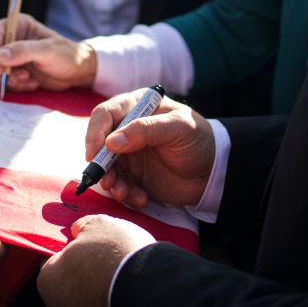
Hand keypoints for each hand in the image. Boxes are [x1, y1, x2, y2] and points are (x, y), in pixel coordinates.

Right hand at [0, 12, 95, 91]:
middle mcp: (10, 38)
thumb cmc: (67, 56)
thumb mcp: (48, 51)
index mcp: (17, 25)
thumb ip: (24, 51)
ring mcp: (10, 55)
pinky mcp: (12, 70)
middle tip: (19, 77)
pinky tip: (31, 83)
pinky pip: (2, 80)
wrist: (77, 73)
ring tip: (28, 79)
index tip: (1, 70)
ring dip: (8, 79)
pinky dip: (15, 85)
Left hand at [37, 214, 153, 306]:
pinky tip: (129, 298)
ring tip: (123, 280)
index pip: (53, 262)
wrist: (150, 292)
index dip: (71, 251)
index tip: (89, 246)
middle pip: (69, 287)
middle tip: (108, 262)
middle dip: (85, 276)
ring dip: (99, 296)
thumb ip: (82, 227)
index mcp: (48, 280)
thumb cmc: (117, 254)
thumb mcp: (98, 224)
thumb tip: (78, 231)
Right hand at [85, 90, 213, 209]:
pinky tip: (141, 199)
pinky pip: (120, 185)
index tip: (93, 154)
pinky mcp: (134, 175)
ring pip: (107, 168)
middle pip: (100, 143)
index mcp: (137, 107)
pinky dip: (126, 194)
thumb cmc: (199, 140)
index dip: (95, 132)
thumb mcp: (179, 128)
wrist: (213, 172)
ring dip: (112, 182)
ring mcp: (129, 153)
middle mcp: (127, 129)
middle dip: (101, 164)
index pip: (106, 114)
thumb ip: (147, 130)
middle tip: (106, 181)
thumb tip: (111, 142)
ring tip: (124, 194)